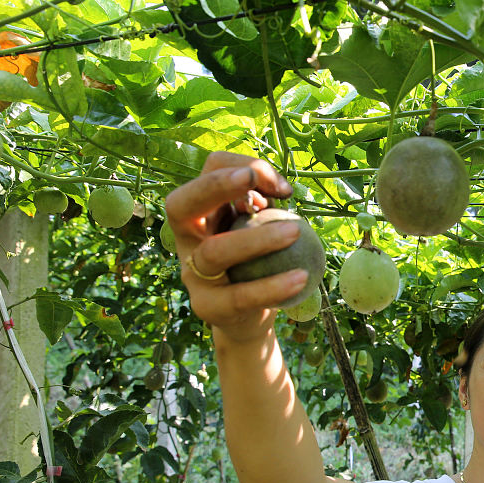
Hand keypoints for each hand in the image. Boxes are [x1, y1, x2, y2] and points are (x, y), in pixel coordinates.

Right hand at [165, 151, 303, 344]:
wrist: (246, 316)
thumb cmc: (256, 263)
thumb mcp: (259, 229)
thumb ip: (264, 208)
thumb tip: (278, 192)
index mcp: (200, 211)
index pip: (208, 169)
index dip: (241, 166)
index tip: (283, 187)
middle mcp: (187, 239)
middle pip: (181, 203)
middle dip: (216, 185)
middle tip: (252, 181)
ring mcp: (192, 274)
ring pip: (214, 251)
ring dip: (257, 238)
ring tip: (295, 232)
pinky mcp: (208, 307)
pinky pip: (240, 295)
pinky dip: (273, 286)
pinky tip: (302, 278)